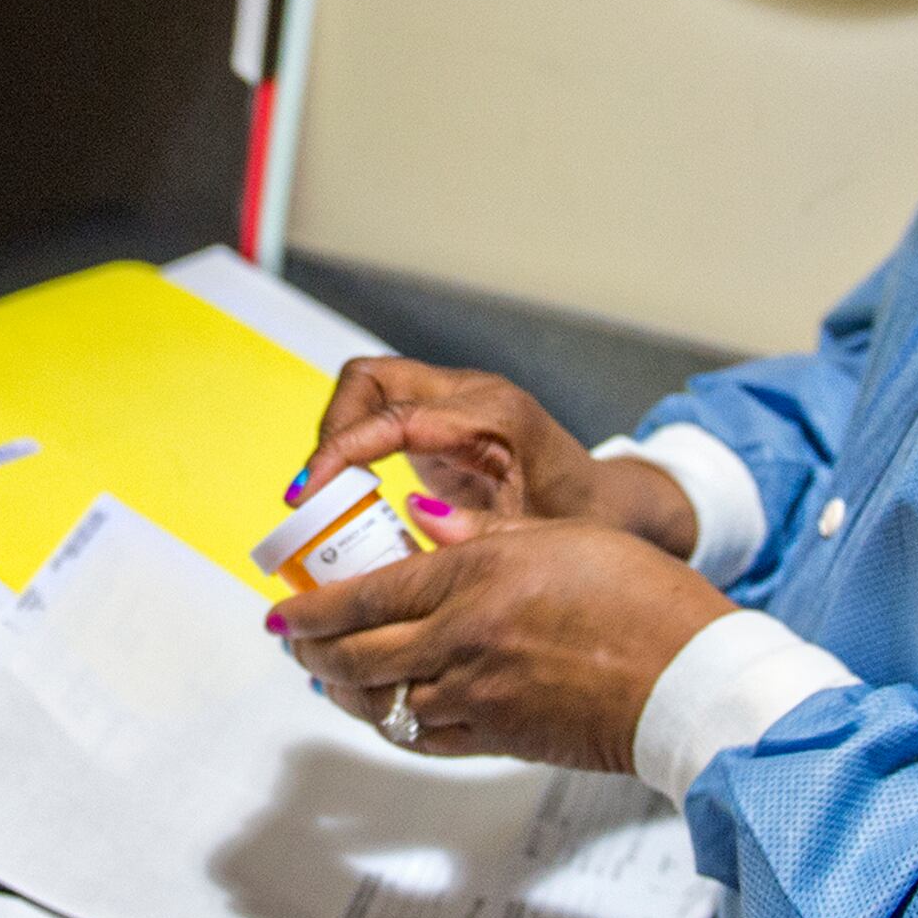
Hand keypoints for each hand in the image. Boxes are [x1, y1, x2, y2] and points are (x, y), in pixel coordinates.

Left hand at [272, 519, 729, 771]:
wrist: (688, 677)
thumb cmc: (639, 597)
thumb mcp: (558, 536)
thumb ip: (481, 534)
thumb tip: (420, 520)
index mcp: (475, 578)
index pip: (364, 596)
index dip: (311, 607)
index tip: (283, 609)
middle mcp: (463, 640)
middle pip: (356, 654)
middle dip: (311, 649)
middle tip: (294, 641)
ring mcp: (477, 696)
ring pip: (380, 701)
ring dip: (342, 689)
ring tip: (327, 675)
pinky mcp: (499, 739)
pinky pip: (421, 737)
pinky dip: (390, 722)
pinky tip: (384, 709)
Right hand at [289, 358, 693, 551]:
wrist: (610, 508)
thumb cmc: (581, 522)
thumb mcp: (531, 538)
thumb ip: (475, 531)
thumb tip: (407, 515)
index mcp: (495, 416)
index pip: (395, 416)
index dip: (342, 450)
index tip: (307, 492)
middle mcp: (471, 393)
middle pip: (370, 380)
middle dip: (332, 432)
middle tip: (315, 496)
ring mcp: (454, 398)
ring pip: (368, 387)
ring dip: (339, 434)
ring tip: (328, 495)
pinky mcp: (441, 415)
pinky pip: (380, 411)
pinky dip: (354, 441)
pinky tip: (349, 492)